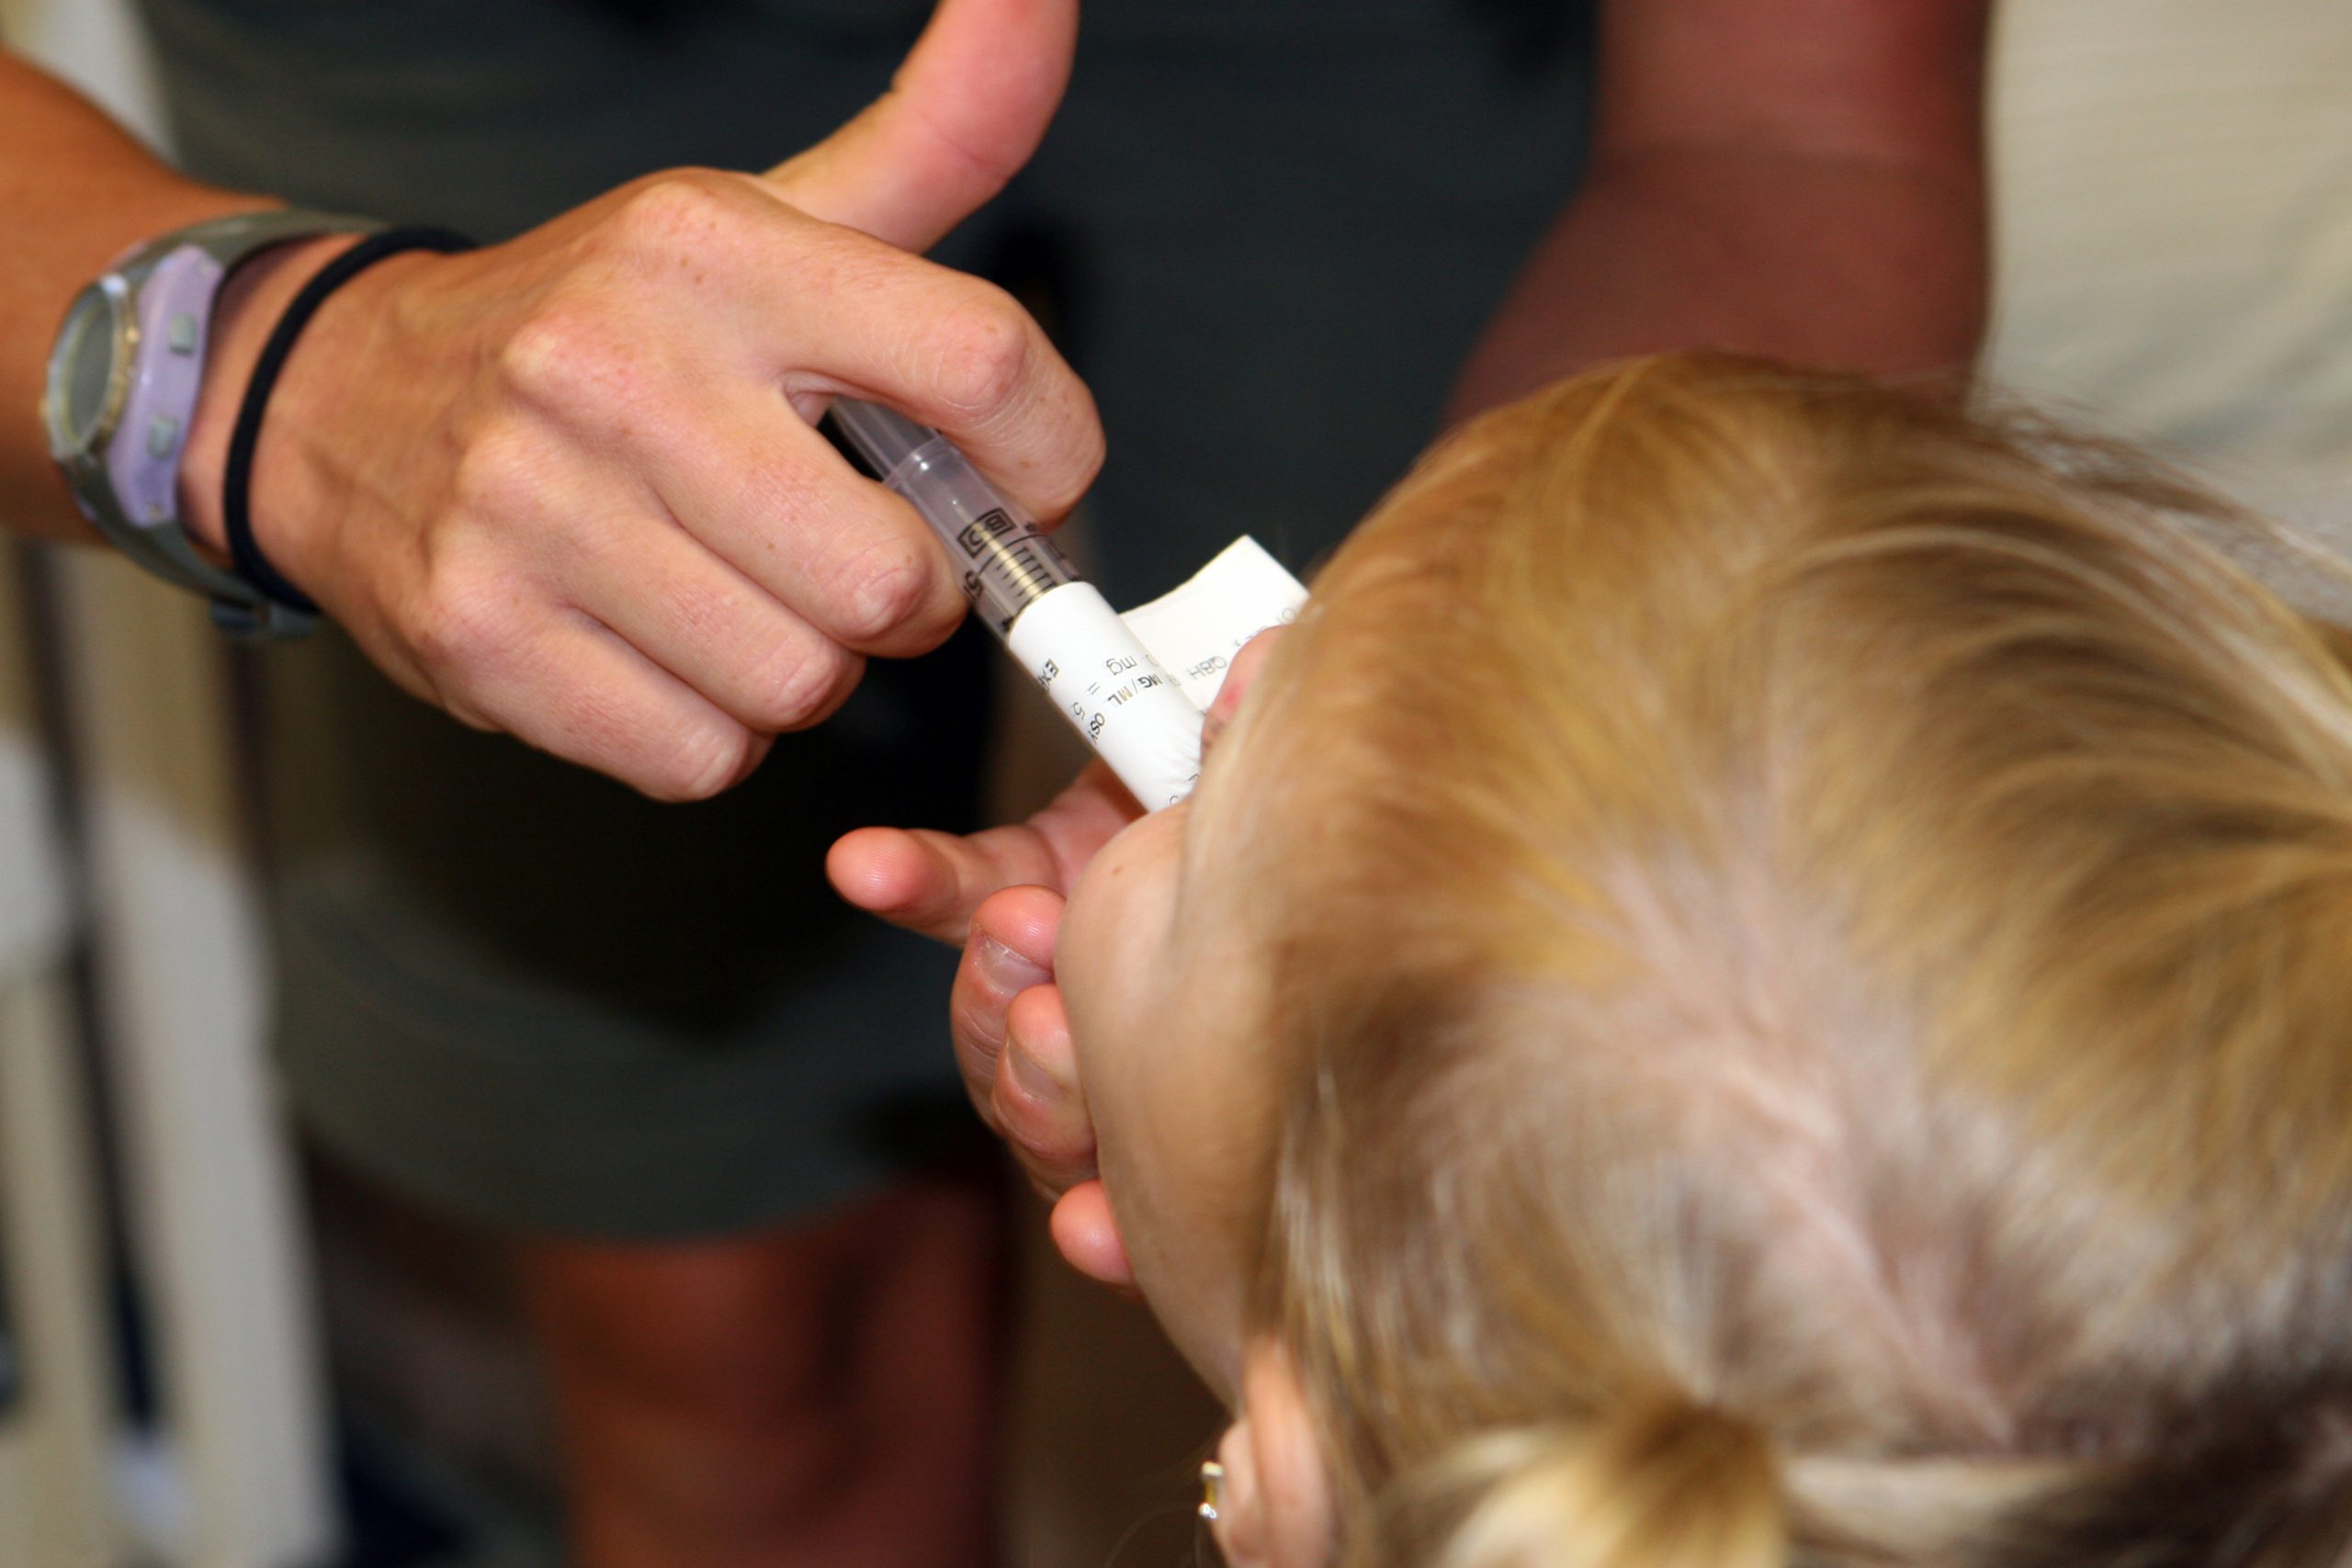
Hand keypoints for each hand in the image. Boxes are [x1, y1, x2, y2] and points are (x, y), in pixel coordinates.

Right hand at [176, 0, 1098, 800]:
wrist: (346, 402)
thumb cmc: (614, 327)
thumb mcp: (769, 214)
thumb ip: (937, 131)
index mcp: (710, 248)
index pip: (983, 364)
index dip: (1048, 455)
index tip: (1023, 477)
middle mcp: (612, 367)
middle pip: (895, 581)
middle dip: (900, 594)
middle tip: (843, 550)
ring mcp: (531, 509)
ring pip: (801, 684)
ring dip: (801, 665)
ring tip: (734, 590)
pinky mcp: (485, 638)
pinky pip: (702, 756)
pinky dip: (708, 728)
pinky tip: (659, 647)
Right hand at [829, 631, 1283, 1288]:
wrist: (1362, 932)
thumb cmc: (1285, 846)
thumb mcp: (1252, 777)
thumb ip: (1239, 725)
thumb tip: (1252, 666)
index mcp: (1076, 891)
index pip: (970, 885)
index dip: (917, 875)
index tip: (867, 865)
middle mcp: (1074, 993)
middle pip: (989, 1019)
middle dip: (989, 986)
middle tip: (1022, 940)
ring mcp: (1110, 1086)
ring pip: (1030, 1112)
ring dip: (1030, 1085)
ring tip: (1059, 1042)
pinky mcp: (1161, 1179)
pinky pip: (1116, 1213)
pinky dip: (1103, 1221)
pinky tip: (1103, 1227)